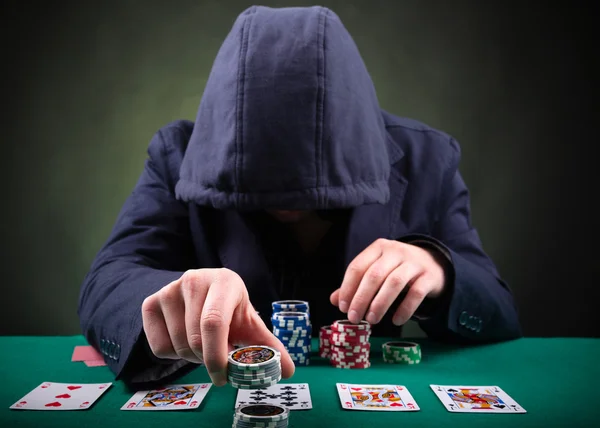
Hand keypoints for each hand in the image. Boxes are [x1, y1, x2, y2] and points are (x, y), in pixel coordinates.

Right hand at [141, 268, 293, 385]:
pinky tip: (184, 341)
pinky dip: (172, 355)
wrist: (204, 290)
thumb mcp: (250, 323)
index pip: (213, 323)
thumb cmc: (230, 309)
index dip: (216, 356)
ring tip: (203, 348)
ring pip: (176, 344)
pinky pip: (158, 346)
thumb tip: (288, 370)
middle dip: (207, 360)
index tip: (223, 377)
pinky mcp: (151, 302)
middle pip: (194, 339)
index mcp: (225, 282)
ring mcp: (169, 289)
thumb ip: (268, 346)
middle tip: (217, 363)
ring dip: (191, 358)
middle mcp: (194, 280)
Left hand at [330, 238, 445, 325]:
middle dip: (361, 298)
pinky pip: (416, 293)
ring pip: (394, 283)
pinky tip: (396, 321)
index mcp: (378, 248)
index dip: (347, 288)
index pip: (357, 266)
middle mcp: (396, 251)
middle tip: (354, 318)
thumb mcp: (377, 271)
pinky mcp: (429, 276)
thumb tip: (335, 300)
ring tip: (372, 320)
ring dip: (380, 304)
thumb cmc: (398, 269)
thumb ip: (356, 284)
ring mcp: (414, 262)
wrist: (435, 264)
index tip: (343, 308)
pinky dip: (405, 309)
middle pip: (374, 275)